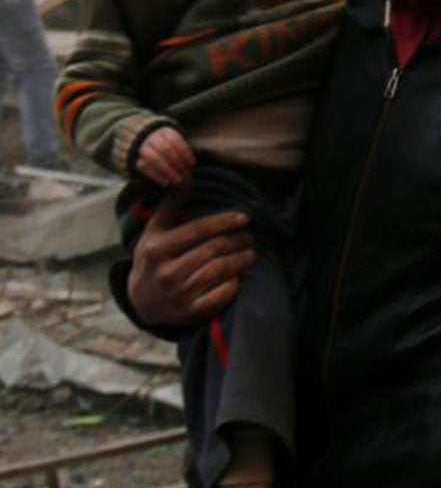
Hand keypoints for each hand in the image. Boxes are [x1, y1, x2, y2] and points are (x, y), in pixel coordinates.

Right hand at [126, 196, 255, 328]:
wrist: (141, 300)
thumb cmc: (153, 257)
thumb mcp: (155, 231)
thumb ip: (171, 204)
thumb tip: (186, 175)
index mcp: (156, 249)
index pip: (197, 230)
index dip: (224, 222)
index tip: (245, 218)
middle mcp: (165, 272)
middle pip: (212, 250)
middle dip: (237, 241)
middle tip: (250, 236)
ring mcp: (176, 293)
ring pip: (218, 271)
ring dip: (240, 260)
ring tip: (251, 253)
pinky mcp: (188, 311)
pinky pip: (218, 297)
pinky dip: (232, 286)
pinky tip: (239, 277)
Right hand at [136, 128, 196, 187]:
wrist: (148, 146)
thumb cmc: (170, 148)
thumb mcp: (177, 145)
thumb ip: (182, 154)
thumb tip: (190, 167)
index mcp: (164, 131)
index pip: (175, 139)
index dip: (184, 152)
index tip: (191, 163)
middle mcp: (152, 138)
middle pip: (165, 148)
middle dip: (176, 162)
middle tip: (184, 174)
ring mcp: (143, 148)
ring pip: (153, 158)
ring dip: (166, 170)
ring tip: (176, 180)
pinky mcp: (137, 159)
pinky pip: (144, 167)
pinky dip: (156, 176)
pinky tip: (166, 182)